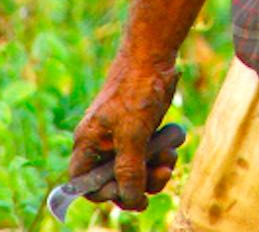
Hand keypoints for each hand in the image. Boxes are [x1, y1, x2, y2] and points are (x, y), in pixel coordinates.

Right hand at [69, 57, 180, 210]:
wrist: (153, 57)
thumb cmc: (136, 91)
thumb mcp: (132, 135)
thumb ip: (129, 170)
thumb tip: (130, 200)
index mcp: (88, 144)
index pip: (84, 184)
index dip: (105, 194)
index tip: (129, 191)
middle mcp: (101, 144)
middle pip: (114, 182)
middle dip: (140, 182)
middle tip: (162, 174)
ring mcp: (121, 138)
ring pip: (135, 171)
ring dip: (155, 169)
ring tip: (170, 155)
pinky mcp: (139, 132)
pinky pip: (148, 156)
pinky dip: (161, 155)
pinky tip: (173, 144)